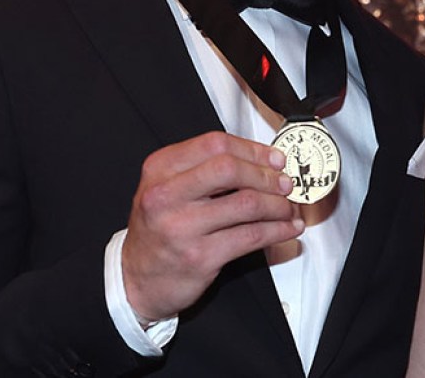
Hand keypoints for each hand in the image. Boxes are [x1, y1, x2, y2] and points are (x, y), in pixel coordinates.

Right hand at [122, 131, 301, 321]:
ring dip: (278, 205)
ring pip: (246, 204)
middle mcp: (166, 195)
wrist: (136, 280)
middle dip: (266, 175)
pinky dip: (277, 231)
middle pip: (229, 169)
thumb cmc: (157, 231)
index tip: (274, 158)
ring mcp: (182, 227)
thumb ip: (203, 170)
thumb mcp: (166, 188)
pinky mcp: (200, 256)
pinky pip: (250, 237)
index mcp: (160, 169)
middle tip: (285, 183)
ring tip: (288, 208)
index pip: (214, 144)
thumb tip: (260, 162)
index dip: (252, 149)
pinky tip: (286, 229)